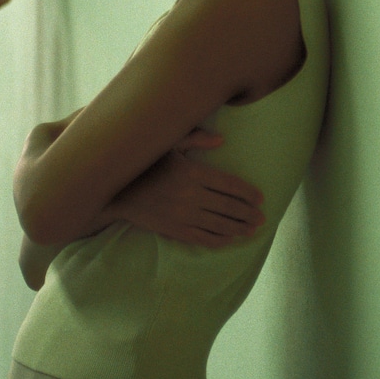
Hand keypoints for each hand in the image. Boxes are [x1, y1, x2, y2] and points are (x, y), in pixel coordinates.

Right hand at [110, 129, 264, 247]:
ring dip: (239, 228)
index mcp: (192, 172)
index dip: (248, 193)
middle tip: (262, 218)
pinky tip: (230, 239)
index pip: (230, 185)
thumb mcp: (169, 144)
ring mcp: (183, 215)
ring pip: (219, 225)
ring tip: (252, 230)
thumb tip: (221, 140)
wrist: (117, 192)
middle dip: (249, 214)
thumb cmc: (145, 164)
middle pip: (229, 207)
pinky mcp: (174, 230)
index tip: (261, 198)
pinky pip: (202, 238)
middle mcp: (191, 196)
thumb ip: (195, 138)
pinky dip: (219, 240)